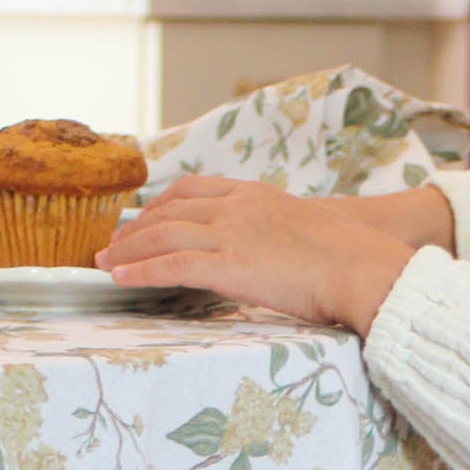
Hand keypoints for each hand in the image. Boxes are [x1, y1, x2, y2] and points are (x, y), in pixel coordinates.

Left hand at [97, 176, 415, 334]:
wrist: (364, 268)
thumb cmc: (351, 257)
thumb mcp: (309, 231)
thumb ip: (280, 233)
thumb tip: (275, 251)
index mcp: (256, 195)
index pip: (193, 190)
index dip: (162, 204)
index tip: (146, 217)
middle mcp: (237, 208)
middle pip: (169, 211)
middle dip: (137, 227)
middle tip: (114, 244)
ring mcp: (231, 235)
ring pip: (161, 235)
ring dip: (127, 250)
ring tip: (105, 263)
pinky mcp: (228, 267)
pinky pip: (170, 266)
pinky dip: (139, 271)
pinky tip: (120, 279)